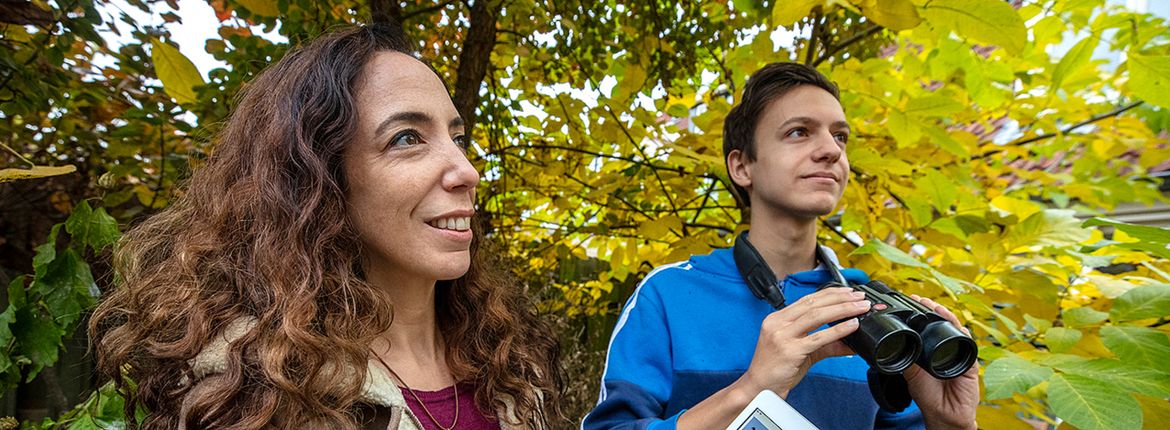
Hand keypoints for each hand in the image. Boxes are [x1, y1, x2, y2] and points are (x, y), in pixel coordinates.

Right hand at [736, 287, 871, 397]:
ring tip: (860, 308)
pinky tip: (851, 326)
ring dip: (842, 310)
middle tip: (859, 298)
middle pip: (813, 304)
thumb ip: (826, 344)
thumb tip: (851, 342)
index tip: (848, 292)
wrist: (760, 387)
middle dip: (840, 298)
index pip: (807, 299)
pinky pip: (818, 337)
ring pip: (817, 316)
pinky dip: (838, 330)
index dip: (830, 294)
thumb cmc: (776, 369)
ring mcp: (783, 336)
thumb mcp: (801, 350)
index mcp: (777, 319)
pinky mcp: (790, 351)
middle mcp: (778, 323)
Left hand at [904, 295, 979, 429]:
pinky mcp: (970, 363)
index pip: (928, 326)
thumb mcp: (911, 373)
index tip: (912, 300)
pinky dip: (963, 335)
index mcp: (931, 349)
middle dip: (934, 310)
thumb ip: (906, 358)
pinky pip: (968, 345)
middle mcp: (946, 348)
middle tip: (922, 299)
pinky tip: (958, 327)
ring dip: (948, 317)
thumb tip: (892, 343)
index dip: (922, 313)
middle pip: (943, 324)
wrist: (943, 414)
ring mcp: (958, 354)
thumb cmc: (928, 395)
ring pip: (955, 330)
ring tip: (937, 308)